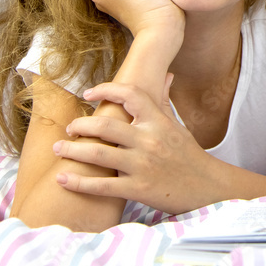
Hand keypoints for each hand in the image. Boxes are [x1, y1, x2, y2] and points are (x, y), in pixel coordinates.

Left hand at [53, 77, 218, 214]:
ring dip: (72, 151)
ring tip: (58, 148)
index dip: (105, 90)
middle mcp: (149, 140)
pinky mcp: (138, 189)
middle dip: (80, 126)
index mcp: (158, 122)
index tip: (88, 94)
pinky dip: (79, 183)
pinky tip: (62, 179)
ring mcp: (143, 166)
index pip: (130, 95)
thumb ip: (164, 102)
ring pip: (98, 155)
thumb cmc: (189, 155)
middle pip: (105, 126)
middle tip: (69, 128)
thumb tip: (165, 76)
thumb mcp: (178, 125)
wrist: (207, 186)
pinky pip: (102, 186)